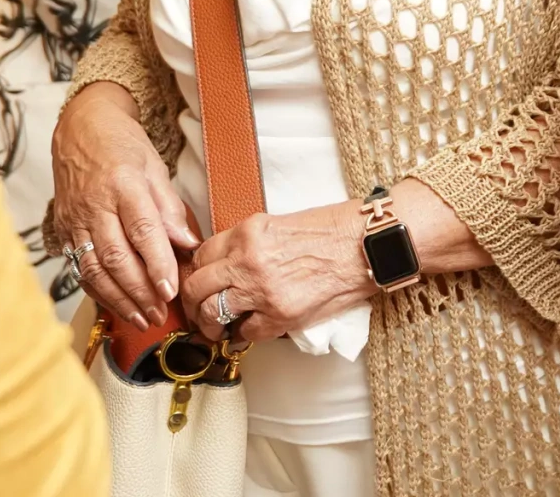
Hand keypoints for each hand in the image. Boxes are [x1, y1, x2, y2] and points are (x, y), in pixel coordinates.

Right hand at [49, 81, 196, 328]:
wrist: (80, 130)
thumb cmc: (122, 145)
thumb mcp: (155, 167)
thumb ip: (170, 208)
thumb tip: (188, 244)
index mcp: (123, 183)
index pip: (142, 230)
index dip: (157, 263)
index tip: (172, 289)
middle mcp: (95, 205)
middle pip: (115, 256)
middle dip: (140, 291)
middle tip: (161, 313)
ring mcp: (76, 220)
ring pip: (93, 269)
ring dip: (118, 299)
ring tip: (142, 318)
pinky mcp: (64, 231)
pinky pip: (79, 268)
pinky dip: (98, 292)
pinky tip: (117, 306)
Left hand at [181, 201, 373, 343]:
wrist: (367, 245)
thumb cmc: (335, 231)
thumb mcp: (280, 224)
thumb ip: (249, 243)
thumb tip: (227, 265)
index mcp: (247, 232)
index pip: (201, 256)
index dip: (196, 272)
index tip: (198, 283)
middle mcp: (247, 260)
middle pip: (196, 287)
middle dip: (192, 302)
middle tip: (197, 310)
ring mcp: (261, 290)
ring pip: (211, 313)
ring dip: (210, 325)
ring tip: (216, 328)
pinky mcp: (279, 315)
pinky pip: (245, 333)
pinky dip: (243, 335)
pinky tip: (248, 331)